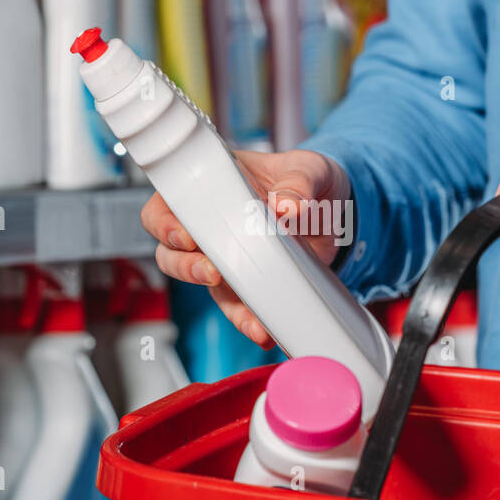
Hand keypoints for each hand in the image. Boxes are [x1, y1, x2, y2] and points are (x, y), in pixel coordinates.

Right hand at [141, 149, 350, 346]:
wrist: (335, 211)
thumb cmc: (308, 180)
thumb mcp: (308, 170)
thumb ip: (299, 182)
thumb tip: (287, 206)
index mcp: (211, 186)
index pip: (167, 203)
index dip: (164, 222)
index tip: (185, 236)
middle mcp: (209, 224)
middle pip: (169, 250)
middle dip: (183, 266)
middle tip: (212, 270)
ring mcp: (224, 257)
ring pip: (196, 283)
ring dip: (214, 300)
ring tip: (239, 302)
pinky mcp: (245, 284)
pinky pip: (235, 307)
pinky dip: (246, 321)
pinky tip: (262, 329)